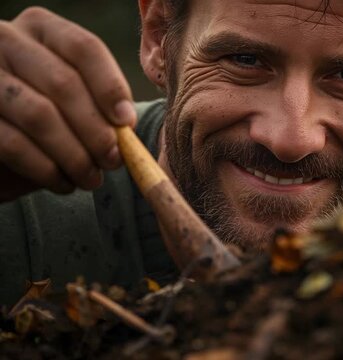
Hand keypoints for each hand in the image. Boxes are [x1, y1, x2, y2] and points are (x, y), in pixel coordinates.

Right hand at [0, 7, 135, 201]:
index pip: (84, 48)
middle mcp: (7, 41)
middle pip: (64, 83)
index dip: (110, 87)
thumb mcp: (74, 94)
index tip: (127, 123)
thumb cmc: (50, 111)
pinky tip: (63, 183)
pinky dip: (45, 169)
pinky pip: (14, 144)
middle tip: (114, 161)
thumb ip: (99, 102)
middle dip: (96, 130)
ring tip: (91, 178)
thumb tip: (125, 126)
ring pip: (40, 116)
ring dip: (74, 155)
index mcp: (42, 28)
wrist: (4, 136)